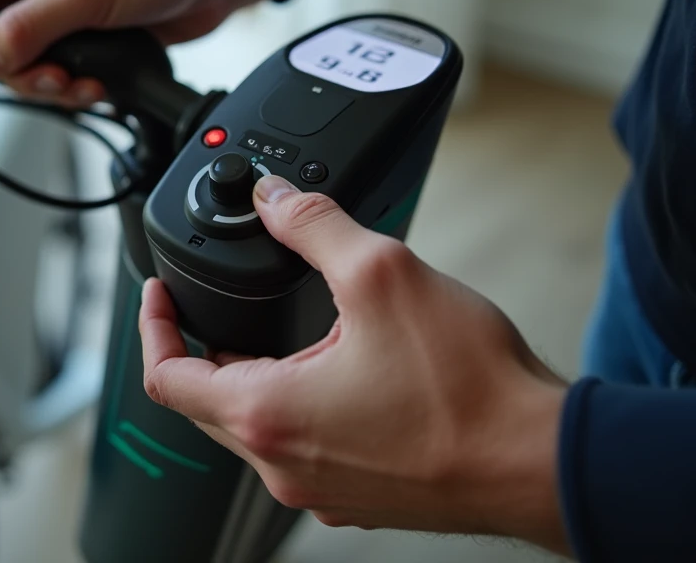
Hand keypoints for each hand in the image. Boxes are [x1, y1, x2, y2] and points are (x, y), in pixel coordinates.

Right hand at [0, 0, 283, 105]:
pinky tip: (104, 83)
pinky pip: (66, 72)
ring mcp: (63, 9)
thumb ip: (30, 28)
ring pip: (31, 65)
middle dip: (25, 74)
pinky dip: (80, 85)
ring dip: (56, 85)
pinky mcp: (91, 34)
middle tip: (57, 79)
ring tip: (88, 84)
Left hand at [139, 175, 570, 553]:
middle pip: (204, 404)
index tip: (160, 294)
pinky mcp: (359, 497)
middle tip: (217, 306)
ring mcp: (320, 489)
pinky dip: (294, 408)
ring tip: (272, 332)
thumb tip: (275, 198)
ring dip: (248, 378)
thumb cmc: (470, 389)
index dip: (154, 325)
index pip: (165, 376)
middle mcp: (283, 465)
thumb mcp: (381, 273)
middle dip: (202, 348)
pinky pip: (298, 449)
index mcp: (268, 415)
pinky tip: (330, 376)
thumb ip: (313, 226)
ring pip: (252, 429)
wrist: (540, 462)